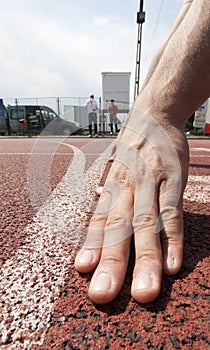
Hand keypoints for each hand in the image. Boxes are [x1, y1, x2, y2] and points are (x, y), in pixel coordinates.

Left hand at [75, 109, 188, 303]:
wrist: (154, 116)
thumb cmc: (132, 151)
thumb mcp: (114, 171)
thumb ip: (108, 198)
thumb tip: (95, 220)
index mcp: (112, 187)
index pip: (100, 220)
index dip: (91, 245)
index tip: (83, 272)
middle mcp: (127, 187)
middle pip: (118, 228)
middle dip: (111, 263)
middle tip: (102, 296)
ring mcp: (151, 184)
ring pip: (147, 225)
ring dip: (146, 260)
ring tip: (144, 293)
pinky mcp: (173, 181)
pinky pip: (173, 213)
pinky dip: (174, 239)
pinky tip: (173, 265)